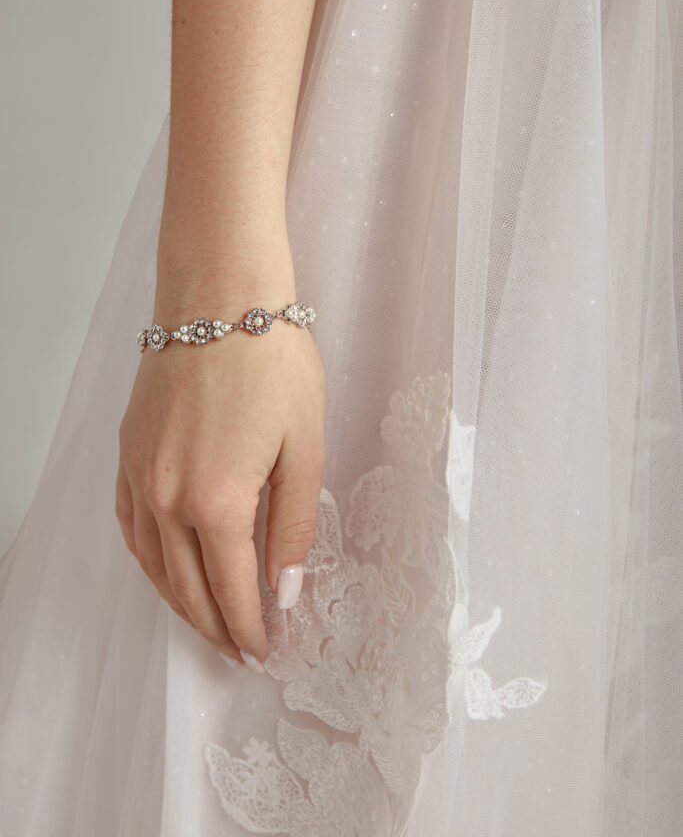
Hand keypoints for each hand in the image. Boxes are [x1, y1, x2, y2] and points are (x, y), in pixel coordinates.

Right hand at [115, 307, 326, 669]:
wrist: (220, 297)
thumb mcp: (305, 448)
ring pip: (153, 564)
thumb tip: (287, 589)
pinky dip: (148, 561)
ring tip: (208, 624)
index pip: (233, 590)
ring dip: (180, 603)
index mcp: (217, 502)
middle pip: (188, 588)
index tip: (266, 651)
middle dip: (216, 629)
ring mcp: (139, 475)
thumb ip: (293, 527)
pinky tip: (165, 568)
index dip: (251, 628)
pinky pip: (130, 526)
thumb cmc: (272, 362)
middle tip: (240, 651)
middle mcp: (166, 498)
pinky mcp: (127, 452)